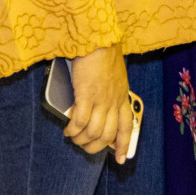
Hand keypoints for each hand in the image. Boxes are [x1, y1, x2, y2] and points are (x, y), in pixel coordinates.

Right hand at [65, 45, 133, 161]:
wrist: (98, 36)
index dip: (123, 144)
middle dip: (95, 146)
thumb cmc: (102, 51)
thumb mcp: (113, 74)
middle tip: (84, 147)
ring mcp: (102, 98)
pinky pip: (80, 121)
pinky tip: (67, 129)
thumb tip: (95, 104)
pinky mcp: (87, 94)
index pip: (127, 125)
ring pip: (94, 132)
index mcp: (122, 95)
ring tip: (72, 137)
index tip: (120, 158)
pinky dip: (73, 129)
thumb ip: (109, 89)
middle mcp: (114, 100)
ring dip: (81, 139)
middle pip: (108, 134)